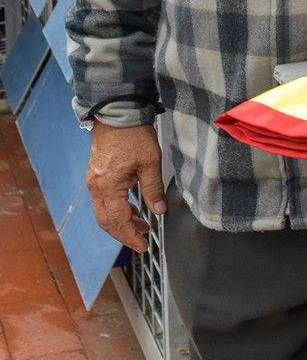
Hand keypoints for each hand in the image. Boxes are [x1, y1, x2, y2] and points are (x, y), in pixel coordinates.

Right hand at [86, 123, 166, 253]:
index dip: (131, 237)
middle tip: (142, 239)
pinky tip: (132, 208)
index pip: (118, 221)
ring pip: (103, 212)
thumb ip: (153, 189)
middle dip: (124, 234)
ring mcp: (94, 181)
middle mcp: (96, 188)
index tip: (143, 246)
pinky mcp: (96, 175)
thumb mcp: (150, 162)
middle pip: (107, 221)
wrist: (117, 113)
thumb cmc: (134, 135)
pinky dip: (116, 209)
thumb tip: (159, 211)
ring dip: (121, 222)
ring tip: (141, 224)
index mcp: (108, 187)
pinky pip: (103, 201)